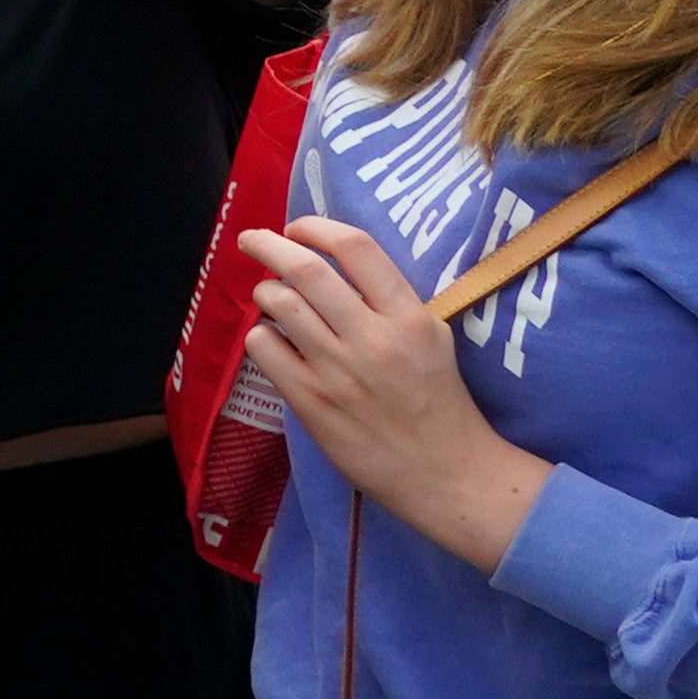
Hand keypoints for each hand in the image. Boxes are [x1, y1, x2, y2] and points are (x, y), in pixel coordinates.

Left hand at [245, 217, 555, 567]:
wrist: (445, 471)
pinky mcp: (310, 401)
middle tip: (252, 240)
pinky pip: (264, 348)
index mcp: (409, 317)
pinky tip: (272, 341)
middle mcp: (372, 337)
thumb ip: (392, 302)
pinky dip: (260, 335)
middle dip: (268, 245)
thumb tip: (340, 264)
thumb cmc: (439, 401)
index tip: (297, 227)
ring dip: (265, 292)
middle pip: (305, 269)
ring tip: (270, 297)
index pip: (356, 248)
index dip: (316, 227)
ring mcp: (337, 369)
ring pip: (277, 304)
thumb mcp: (434, 338)